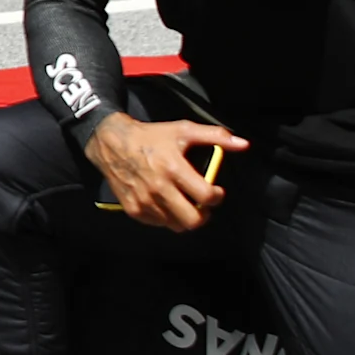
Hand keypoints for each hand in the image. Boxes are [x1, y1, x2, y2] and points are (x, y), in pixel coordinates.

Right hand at [88, 111, 245, 232]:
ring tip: (184, 203)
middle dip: (204, 215)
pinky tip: (166, 203)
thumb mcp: (183, 130)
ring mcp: (144, 201)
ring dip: (185, 217)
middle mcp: (158, 188)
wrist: (111, 142)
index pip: (205, 196)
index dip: (217, 197)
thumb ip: (215, 137)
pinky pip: (158, 223)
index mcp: (173, 168)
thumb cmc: (151, 136)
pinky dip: (166, 217)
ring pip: (176, 225)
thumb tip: (243, 144)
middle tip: (202, 204)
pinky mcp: (133, 208)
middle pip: (192, 220)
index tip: (216, 192)